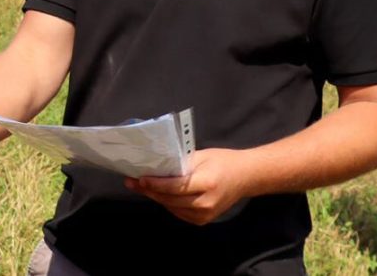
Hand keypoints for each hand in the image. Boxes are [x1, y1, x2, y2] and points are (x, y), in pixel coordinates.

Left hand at [124, 148, 255, 224]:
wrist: (246, 177)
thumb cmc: (223, 161)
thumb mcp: (201, 156)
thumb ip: (180, 163)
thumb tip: (156, 166)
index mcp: (207, 183)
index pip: (176, 186)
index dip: (155, 184)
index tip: (139, 178)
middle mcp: (206, 202)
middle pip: (171, 199)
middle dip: (149, 190)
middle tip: (131, 182)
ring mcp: (205, 214)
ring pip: (172, 207)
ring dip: (155, 197)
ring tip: (140, 186)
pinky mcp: (203, 220)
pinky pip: (178, 212)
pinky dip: (167, 203)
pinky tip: (157, 194)